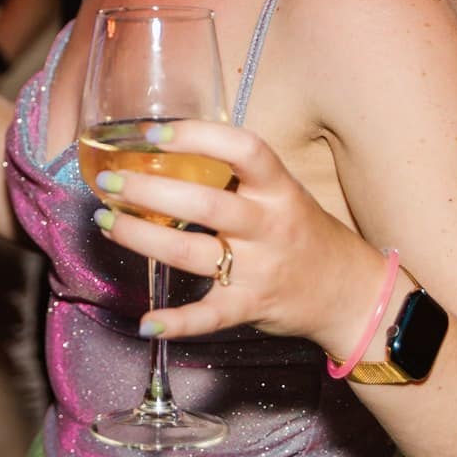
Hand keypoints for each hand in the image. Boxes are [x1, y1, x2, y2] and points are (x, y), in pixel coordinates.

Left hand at [87, 119, 381, 346]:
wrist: (348, 292)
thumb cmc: (303, 232)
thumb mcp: (283, 192)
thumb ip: (237, 176)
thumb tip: (169, 150)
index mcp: (278, 188)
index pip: (244, 150)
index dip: (198, 137)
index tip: (154, 134)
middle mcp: (268, 224)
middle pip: (205, 203)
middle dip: (149, 191)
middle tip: (109, 182)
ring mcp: (258, 268)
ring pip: (193, 253)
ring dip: (142, 237)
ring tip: (107, 222)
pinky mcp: (250, 306)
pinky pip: (210, 316)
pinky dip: (177, 322)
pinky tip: (146, 322)